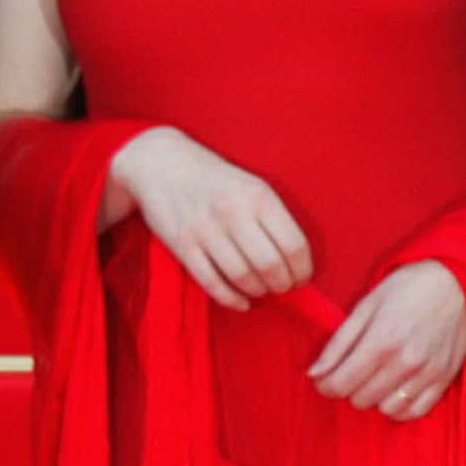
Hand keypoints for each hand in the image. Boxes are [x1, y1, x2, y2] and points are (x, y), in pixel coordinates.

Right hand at [107, 127, 310, 311]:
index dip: (302, 270)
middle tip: (282, 287)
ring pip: (243, 277)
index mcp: (258, 195)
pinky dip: (232, 299)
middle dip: (282, 284)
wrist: (162, 164)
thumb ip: (272, 218)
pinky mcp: (183, 246)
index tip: (301, 278)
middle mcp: (233, 212)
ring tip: (261, 289)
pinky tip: (242, 302)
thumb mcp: (251, 185)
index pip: (293, 244)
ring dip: (258, 291)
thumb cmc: (215, 179)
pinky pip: (213, 283)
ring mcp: (205, 230)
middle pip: (270, 265)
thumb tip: (295, 262)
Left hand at [310, 260, 465, 417]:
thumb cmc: (409, 288)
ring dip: (376, 398)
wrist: (460, 282)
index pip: (340, 385)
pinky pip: (415, 412)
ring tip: (377, 378)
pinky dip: (401, 407)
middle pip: (361, 399)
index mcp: (381, 341)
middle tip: (354, 371)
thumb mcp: (367, 305)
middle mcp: (404, 363)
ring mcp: (427, 374)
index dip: (325, 385)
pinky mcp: (445, 380)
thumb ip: (339, 343)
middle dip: (350, 388)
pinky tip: (395, 390)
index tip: (325, 379)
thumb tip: (314, 374)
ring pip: (386, 409)